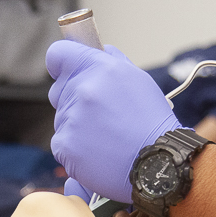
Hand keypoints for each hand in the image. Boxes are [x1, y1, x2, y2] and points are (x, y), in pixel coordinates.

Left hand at [47, 40, 179, 202]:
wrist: (157, 166)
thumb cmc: (152, 124)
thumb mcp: (139, 81)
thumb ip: (114, 61)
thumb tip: (100, 50)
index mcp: (102, 69)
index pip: (58, 54)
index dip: (61, 64)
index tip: (66, 71)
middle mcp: (84, 90)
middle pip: (58, 89)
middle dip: (72, 99)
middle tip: (100, 114)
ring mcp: (71, 118)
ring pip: (61, 117)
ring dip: (76, 124)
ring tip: (106, 137)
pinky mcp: (65, 145)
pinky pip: (61, 141)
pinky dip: (74, 148)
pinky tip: (98, 152)